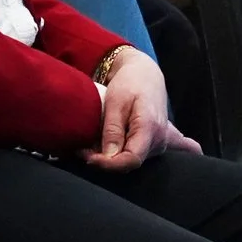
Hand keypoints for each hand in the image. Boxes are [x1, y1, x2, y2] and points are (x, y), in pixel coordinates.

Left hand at [86, 46, 199, 170]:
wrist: (146, 76)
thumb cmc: (130, 84)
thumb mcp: (116, 102)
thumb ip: (113, 130)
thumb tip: (109, 157)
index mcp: (151, 129)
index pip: (131, 160)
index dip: (109, 165)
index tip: (88, 159)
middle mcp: (160, 141)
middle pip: (129, 162)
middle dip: (104, 160)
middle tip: (81, 150)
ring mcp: (159, 144)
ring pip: (130, 160)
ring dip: (109, 156)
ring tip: (88, 145)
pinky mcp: (154, 144)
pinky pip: (135, 154)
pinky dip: (118, 154)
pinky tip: (105, 152)